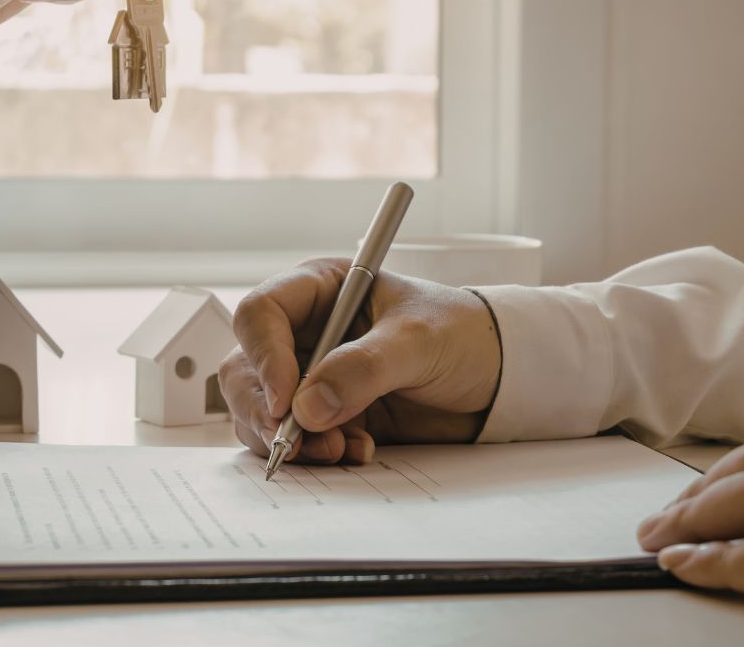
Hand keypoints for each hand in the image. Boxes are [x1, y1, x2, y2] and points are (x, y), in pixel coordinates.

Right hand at [220, 258, 501, 465]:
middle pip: (246, 368)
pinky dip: (314, 454)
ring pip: (261, 410)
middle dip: (266, 410)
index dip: (264, 356)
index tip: (286, 400)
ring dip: (289, 439)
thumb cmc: (462, 334)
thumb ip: (364, 368)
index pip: (261, 314)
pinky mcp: (325, 415)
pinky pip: (294, 439)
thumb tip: (307, 407)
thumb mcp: (418, 342)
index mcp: (320, 290)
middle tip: (296, 442)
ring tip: (338, 451)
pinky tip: (356, 452)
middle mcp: (305, 331)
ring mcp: (311, 376)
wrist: (497, 377)